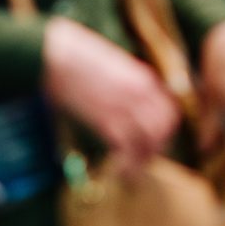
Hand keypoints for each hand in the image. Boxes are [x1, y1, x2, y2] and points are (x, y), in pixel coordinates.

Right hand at [41, 17, 179, 169]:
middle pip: (165, 127)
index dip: (165, 130)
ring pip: (150, 140)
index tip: (154, 142)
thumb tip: (125, 104)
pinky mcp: (107, 120)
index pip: (170, 110)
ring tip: (130, 172)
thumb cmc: (76, 57)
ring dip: (142, 160)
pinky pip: (127, 149)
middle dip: (157, 148)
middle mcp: (141, 92)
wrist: (55, 53)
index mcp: (143, 78)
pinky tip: (118, 171)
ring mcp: (126, 106)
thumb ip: (125, 84)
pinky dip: (126, 164)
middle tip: (143, 161)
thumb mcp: (112, 66)